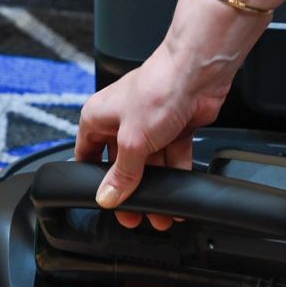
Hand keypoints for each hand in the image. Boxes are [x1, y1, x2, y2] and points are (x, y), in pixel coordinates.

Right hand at [75, 26, 247, 229]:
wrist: (198, 72)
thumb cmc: (157, 89)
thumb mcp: (132, 141)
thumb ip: (121, 173)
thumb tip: (107, 197)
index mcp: (98, 117)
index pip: (87, 154)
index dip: (93, 178)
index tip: (102, 200)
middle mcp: (122, 121)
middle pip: (121, 164)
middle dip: (129, 190)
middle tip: (134, 214)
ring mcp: (149, 125)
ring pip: (149, 164)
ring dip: (156, 188)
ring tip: (160, 213)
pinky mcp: (174, 128)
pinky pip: (171, 158)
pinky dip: (175, 175)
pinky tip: (177, 195)